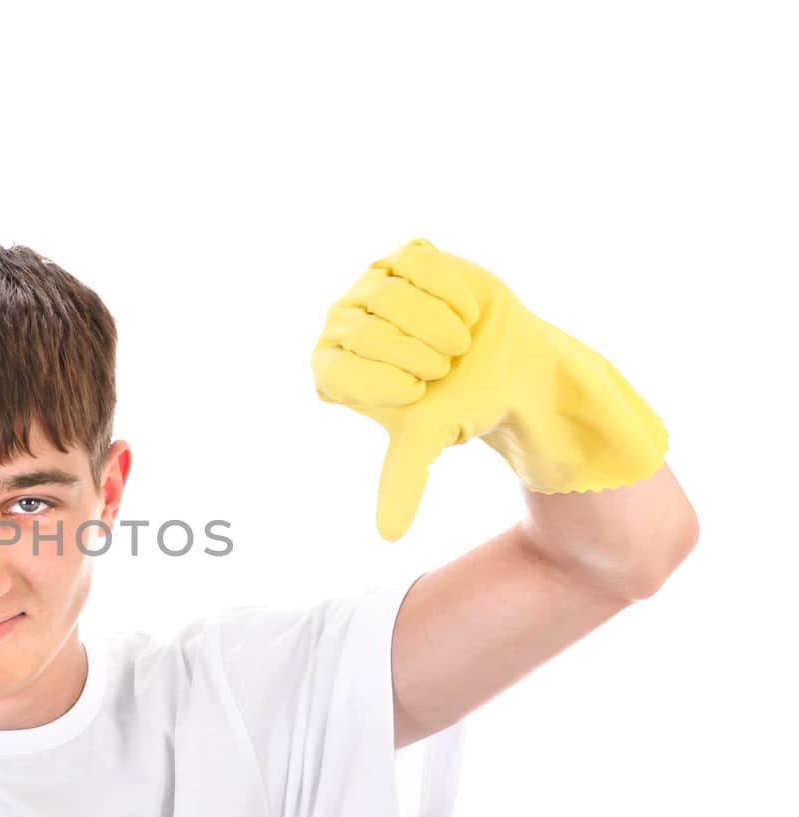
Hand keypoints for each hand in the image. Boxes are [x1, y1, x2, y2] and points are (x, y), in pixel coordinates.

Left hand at [310, 238, 667, 540]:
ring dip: (437, 322)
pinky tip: (464, 309)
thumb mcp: (427, 441)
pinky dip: (451, 289)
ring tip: (456, 340)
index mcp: (331, 367)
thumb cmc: (461, 403)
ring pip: (388, 293)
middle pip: (364, 329)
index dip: (388, 381)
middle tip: (443, 366)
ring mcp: (369, 285)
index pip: (337, 368)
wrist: (511, 367)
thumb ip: (401, 480)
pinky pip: (417, 263)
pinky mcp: (404, 257)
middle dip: (418, 354)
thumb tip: (388, 535)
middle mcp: (340, 323)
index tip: (420, 393)